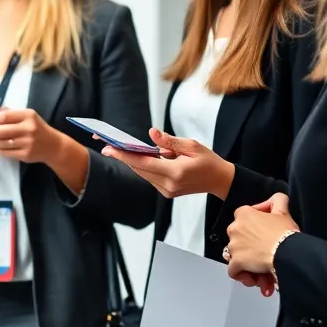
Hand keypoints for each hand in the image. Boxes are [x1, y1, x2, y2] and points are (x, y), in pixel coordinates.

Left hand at [0, 109, 60, 165]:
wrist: (53, 146)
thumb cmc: (37, 128)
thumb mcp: (28, 116)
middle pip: (1, 131)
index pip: (4, 117)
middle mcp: (28, 129)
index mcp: (28, 116)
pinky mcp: (25, 155)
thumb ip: (11, 114)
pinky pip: (6, 153)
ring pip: (2, 143)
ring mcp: (27, 143)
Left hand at [101, 129, 235, 198]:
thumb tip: (151, 133)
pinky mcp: (167, 193)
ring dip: (131, 161)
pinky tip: (136, 157)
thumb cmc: (208, 160)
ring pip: (143, 174)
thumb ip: (170, 141)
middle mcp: (168, 185)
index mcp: (175, 173)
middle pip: (139, 169)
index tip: (108, 148)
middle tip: (106, 145)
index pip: (143, 162)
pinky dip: (143, 166)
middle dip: (122, 157)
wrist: (220, 181)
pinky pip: (149, 177)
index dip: (124, 155)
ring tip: (116, 148)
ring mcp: (167, 191)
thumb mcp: (192, 145)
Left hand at [225, 198, 298, 296]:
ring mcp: (234, 245)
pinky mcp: (236, 262)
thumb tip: (277, 199)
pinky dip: (244, 276)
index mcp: (243, 214)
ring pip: (239, 258)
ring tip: (266, 274)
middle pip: (242, 243)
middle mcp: (234, 228)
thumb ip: (278, 200)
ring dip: (252, 267)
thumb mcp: (283, 211)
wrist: (287, 252)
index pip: (245, 224)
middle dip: (254, 254)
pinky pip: (234, 271)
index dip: (256, 234)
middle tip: (266, 261)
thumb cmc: (285, 234)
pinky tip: (256, 279)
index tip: (266, 241)